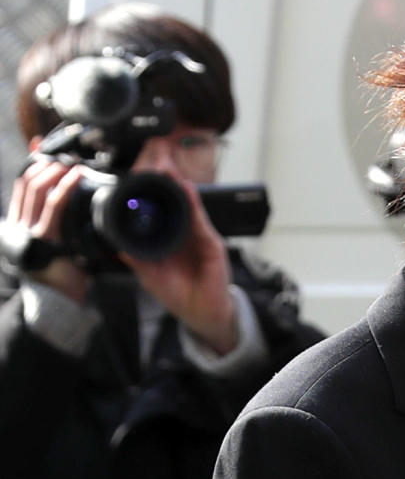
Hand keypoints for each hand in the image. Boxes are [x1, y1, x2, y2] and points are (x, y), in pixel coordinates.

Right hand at [4, 160, 87, 301]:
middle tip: (67, 156)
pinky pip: (54, 205)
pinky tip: (76, 176)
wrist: (60, 303)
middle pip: (27, 183)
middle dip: (46, 164)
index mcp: (17, 226)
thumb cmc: (64, 273)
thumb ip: (59, 222)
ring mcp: (27, 231)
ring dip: (55, 171)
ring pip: (37, 189)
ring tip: (73, 163)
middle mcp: (17, 226)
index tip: (44, 148)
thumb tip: (72, 196)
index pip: (21, 186)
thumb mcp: (59, 244)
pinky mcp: (43, 238)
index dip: (32, 164)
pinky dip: (65, 187)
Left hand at [121, 171, 237, 354]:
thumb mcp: (151, 277)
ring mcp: (200, 238)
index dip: (150, 196)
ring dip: (180, 187)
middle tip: (155, 163)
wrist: (204, 314)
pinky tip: (187, 191)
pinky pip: (202, 222)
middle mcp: (185, 235)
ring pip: (189, 207)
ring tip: (168, 169)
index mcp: (169, 241)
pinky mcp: (212, 245)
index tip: (138, 179)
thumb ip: (137, 260)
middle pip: (176, 204)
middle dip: (166, 183)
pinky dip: (195, 206)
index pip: (159, 213)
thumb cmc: (181, 295)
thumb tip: (117, 246)